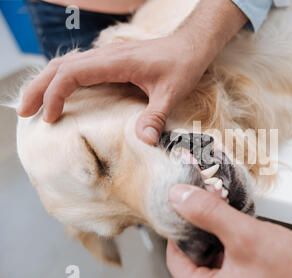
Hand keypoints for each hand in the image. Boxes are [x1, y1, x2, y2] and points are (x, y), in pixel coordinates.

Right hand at [17, 0, 246, 144]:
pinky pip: (79, 66)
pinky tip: (60, 92)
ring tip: (33, 104)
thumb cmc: (182, 65)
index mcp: (115, 62)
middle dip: (38, 88)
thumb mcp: (172, 92)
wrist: (190, 46)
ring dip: (46, 81)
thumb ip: (156, 115)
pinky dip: (62, 78)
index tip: (50, 117)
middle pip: (60, 66)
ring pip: (66, 64)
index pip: (72, 73)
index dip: (55, 94)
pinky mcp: (111, 61)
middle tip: (24, 113)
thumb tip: (144, 142)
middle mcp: (106, 56)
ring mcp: (107, 56)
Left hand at [166, 185, 291, 277]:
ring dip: (215, 235)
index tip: (185, 208)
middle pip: (192, 259)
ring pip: (210, 259)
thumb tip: (179, 198)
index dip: (179, 230)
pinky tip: (238, 229)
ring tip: (225, 215)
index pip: (175, 260)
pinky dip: (228, 244)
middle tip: (207, 207)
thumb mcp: (244, 234)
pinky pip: (226, 262)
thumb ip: (209, 214)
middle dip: (200, 231)